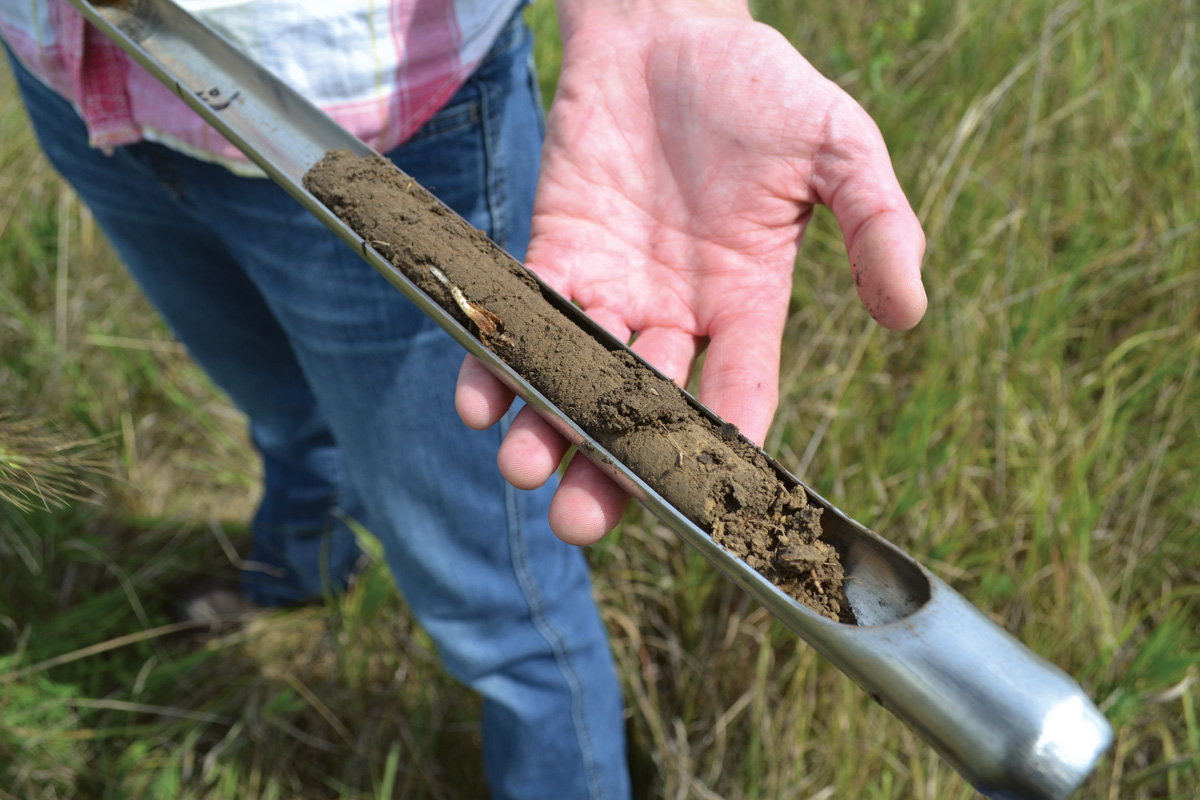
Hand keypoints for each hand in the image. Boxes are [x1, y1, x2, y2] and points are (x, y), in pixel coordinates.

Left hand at [457, 0, 925, 543]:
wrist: (669, 26)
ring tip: (524, 468)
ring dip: (549, 426)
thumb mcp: (837, 146)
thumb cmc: (760, 86)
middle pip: (644, 409)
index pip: (738, 396)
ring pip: (578, 376)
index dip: (721, 450)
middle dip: (613, 465)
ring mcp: (614, 287)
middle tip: (581, 521)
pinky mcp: (558, 252)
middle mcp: (677, 313)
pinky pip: (525, 315)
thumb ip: (876, 224)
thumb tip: (909, 314)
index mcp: (749, 304)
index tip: (701, 505)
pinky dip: (499, 355)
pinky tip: (478, 397)